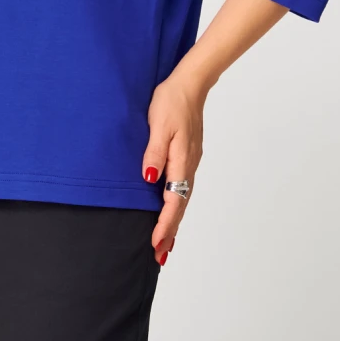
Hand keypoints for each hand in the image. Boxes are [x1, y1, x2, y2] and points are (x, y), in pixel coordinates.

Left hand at [142, 70, 204, 263]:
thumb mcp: (159, 124)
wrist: (189, 84)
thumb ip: (154, 152)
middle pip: (179, 207)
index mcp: (181, 161)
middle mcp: (188, 166)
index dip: (164, 224)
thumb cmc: (171, 102)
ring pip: (182, 200)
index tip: (156, 243)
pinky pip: (181, 190)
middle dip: (169, 232)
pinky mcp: (186, 159)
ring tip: (164, 245)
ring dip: (173, 223)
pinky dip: (175, 208)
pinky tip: (170, 213)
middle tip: (159, 256)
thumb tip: (150, 178)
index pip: (173, 201)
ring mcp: (189, 163)